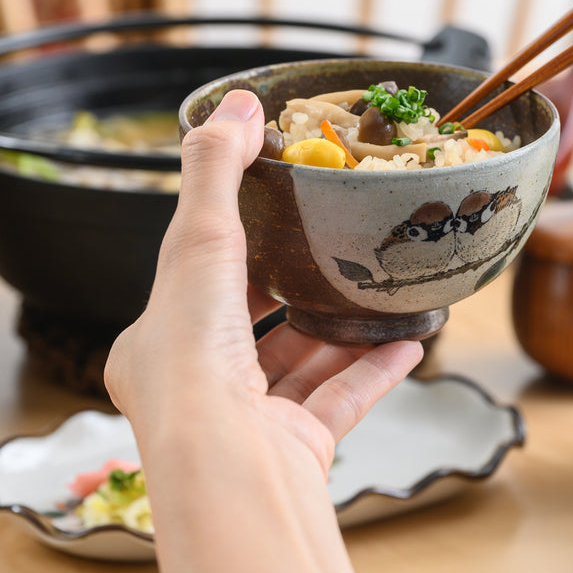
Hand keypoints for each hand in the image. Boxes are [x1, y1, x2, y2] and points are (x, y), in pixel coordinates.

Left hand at [105, 89, 422, 572]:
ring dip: (345, 330)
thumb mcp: (198, 242)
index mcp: (160, 347)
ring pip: (304, 368)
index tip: (270, 221)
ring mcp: (250, 424)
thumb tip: (239, 102)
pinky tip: (412, 341)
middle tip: (332, 253)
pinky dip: (375, 370)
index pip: (197, 287)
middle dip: (297, 291)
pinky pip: (342, 401)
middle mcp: (200, 391)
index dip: (233, 251)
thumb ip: (217, 171)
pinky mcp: (296, 449)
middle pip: (255, 330)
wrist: (228, 470)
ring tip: (381, 292)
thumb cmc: (197, 356)